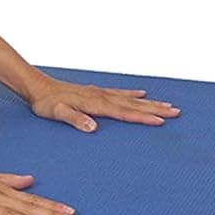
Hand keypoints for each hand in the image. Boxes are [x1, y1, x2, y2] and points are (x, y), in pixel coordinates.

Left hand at [28, 76, 181, 131]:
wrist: (37, 87)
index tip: (161, 121)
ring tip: (168, 105)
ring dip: (149, 102)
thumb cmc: (46, 103)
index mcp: (94, 104)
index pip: (123, 112)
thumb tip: (93, 127)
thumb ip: (75, 119)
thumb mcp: (56, 113)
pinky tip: (142, 93)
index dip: (142, 117)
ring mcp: (99, 93)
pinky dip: (132, 93)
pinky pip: (119, 92)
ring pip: (130, 98)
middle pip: (133, 104)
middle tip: (176, 112)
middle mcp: (101, 96)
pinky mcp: (95, 92)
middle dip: (155, 109)